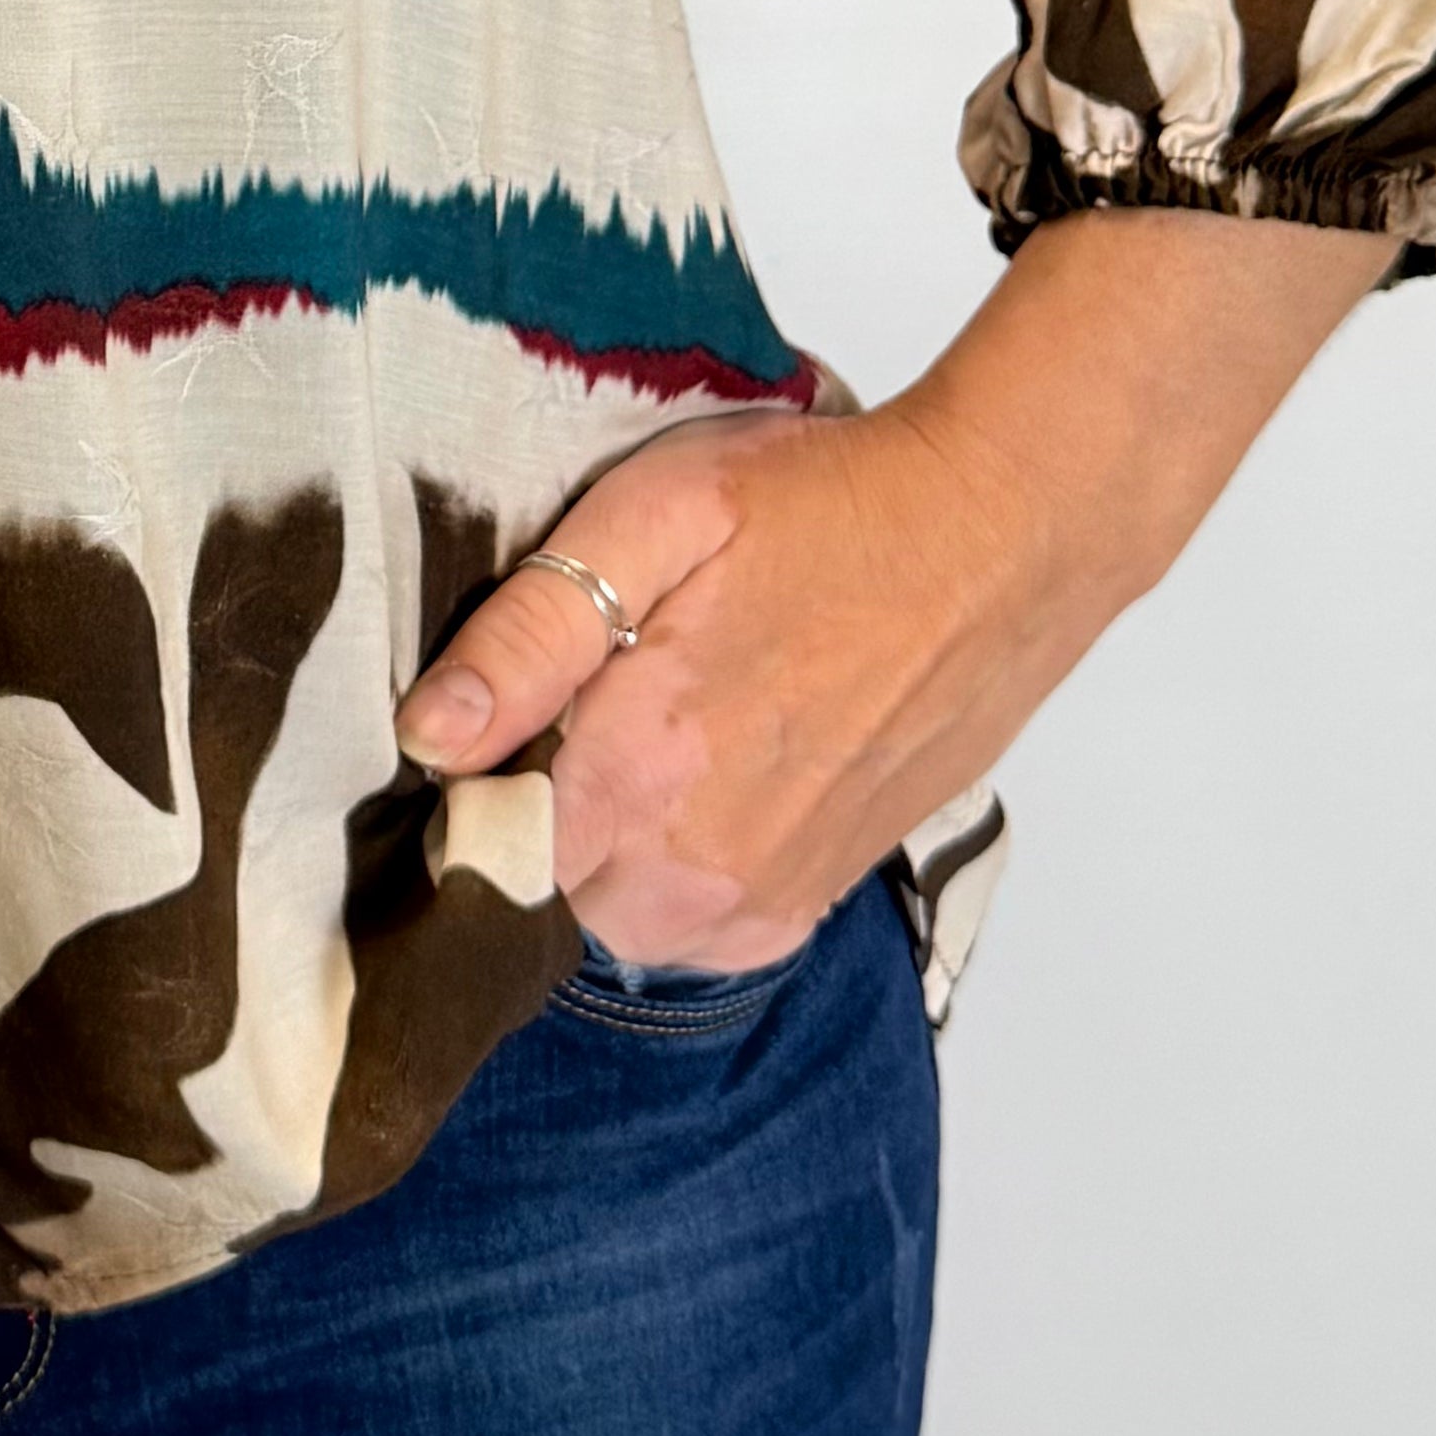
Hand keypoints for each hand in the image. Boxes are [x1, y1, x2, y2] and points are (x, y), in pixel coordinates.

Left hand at [394, 205, 1398, 968]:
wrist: (1006, 535)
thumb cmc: (830, 505)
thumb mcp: (655, 516)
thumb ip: (531, 635)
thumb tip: (430, 736)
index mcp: (641, 771)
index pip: (477, 848)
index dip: (461, 781)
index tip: (481, 718)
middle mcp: (699, 867)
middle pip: (540, 891)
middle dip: (528, 813)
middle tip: (571, 702)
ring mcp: (766, 894)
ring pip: (618, 917)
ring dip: (603, 846)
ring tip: (641, 728)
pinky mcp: (817, 896)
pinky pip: (699, 930)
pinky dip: (678, 872)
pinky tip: (701, 775)